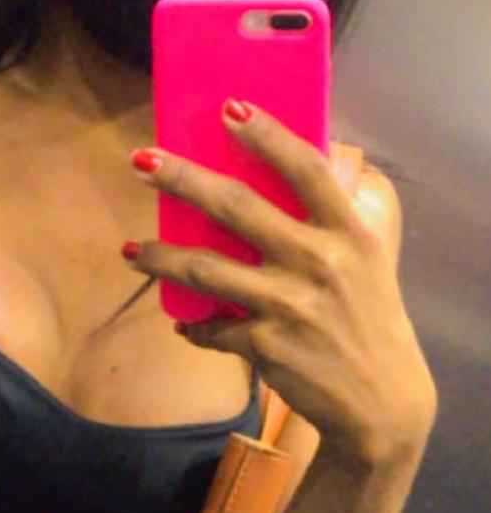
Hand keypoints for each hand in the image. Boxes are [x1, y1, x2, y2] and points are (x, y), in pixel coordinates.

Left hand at [124, 98, 436, 468]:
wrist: (381, 403)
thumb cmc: (369, 320)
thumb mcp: (369, 261)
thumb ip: (334, 218)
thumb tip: (292, 169)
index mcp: (349, 232)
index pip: (305, 168)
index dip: (266, 134)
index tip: (228, 108)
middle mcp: (320, 262)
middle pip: (237, 207)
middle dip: (182, 179)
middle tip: (141, 161)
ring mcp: (290, 305)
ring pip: (205, 269)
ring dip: (160, 257)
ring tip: (131, 250)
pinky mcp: (266, 346)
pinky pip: (214, 328)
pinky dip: (195, 326)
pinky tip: (185, 322)